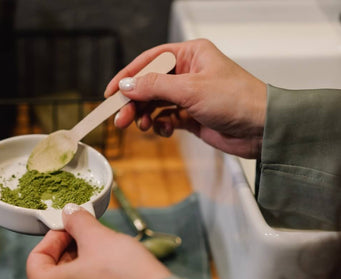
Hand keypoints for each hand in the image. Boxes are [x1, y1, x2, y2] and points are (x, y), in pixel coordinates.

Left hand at [26, 204, 170, 278]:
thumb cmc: (124, 275)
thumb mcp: (97, 237)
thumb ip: (77, 222)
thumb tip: (70, 213)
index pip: (36, 257)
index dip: (55, 236)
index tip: (71, 226)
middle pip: (51, 272)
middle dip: (69, 250)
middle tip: (87, 235)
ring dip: (80, 265)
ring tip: (101, 250)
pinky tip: (110, 270)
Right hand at [105, 39, 266, 158]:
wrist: (262, 129)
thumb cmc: (237, 100)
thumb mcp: (190, 89)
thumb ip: (154, 86)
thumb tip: (127, 85)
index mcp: (190, 55)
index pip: (149, 61)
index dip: (127, 76)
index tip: (110, 92)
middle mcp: (188, 72)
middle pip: (149, 85)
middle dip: (134, 102)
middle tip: (121, 119)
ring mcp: (189, 95)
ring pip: (155, 103)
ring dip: (146, 116)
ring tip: (144, 127)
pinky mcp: (192, 115)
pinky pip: (166, 118)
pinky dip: (162, 125)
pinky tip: (166, 130)